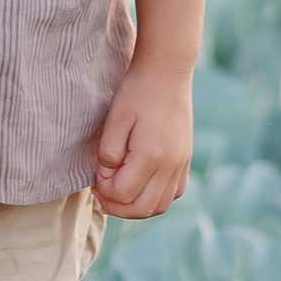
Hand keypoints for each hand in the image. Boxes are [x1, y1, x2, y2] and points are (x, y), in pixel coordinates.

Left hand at [95, 63, 193, 219]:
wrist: (167, 71)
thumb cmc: (137, 91)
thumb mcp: (114, 119)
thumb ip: (108, 152)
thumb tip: (107, 176)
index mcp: (151, 155)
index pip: (122, 193)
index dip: (103, 190)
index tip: (95, 174)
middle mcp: (170, 165)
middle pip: (142, 208)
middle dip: (117, 207)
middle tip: (101, 193)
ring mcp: (181, 163)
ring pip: (160, 205)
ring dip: (136, 207)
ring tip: (118, 192)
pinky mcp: (185, 159)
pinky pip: (173, 193)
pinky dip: (155, 198)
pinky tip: (140, 185)